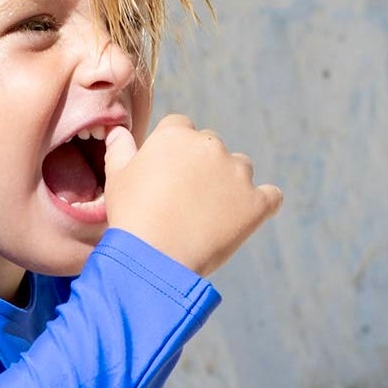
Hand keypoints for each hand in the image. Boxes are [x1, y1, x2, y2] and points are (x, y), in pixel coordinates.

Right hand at [102, 112, 282, 276]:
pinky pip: (270, 196)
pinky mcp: (257, 202)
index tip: (167, 176)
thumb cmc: (131, 217)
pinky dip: (261, 204)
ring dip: (230, 183)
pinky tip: (245, 217)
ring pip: (240, 169)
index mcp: (176, 135)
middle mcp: (210, 146)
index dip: (173, 153)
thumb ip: (120, 150)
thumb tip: (118, 132)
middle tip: (185, 199)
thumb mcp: (117, 178)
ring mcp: (237, 173)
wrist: (154, 259)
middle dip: (202, 167)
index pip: (181, 128)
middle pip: (211, 147)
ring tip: (210, 214)